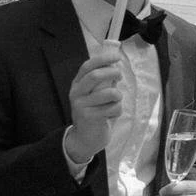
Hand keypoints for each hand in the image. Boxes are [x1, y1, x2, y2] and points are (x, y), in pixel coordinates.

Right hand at [68, 44, 128, 159]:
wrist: (86, 138)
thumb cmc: (96, 112)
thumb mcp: (97, 94)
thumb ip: (104, 81)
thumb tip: (115, 65)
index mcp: (78, 84)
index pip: (87, 66)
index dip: (103, 59)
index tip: (117, 57)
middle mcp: (76, 93)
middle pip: (95, 76)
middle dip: (112, 73)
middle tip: (119, 76)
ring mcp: (81, 106)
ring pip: (110, 93)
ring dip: (119, 96)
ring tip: (115, 102)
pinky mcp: (90, 117)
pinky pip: (113, 108)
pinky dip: (118, 111)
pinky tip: (110, 116)